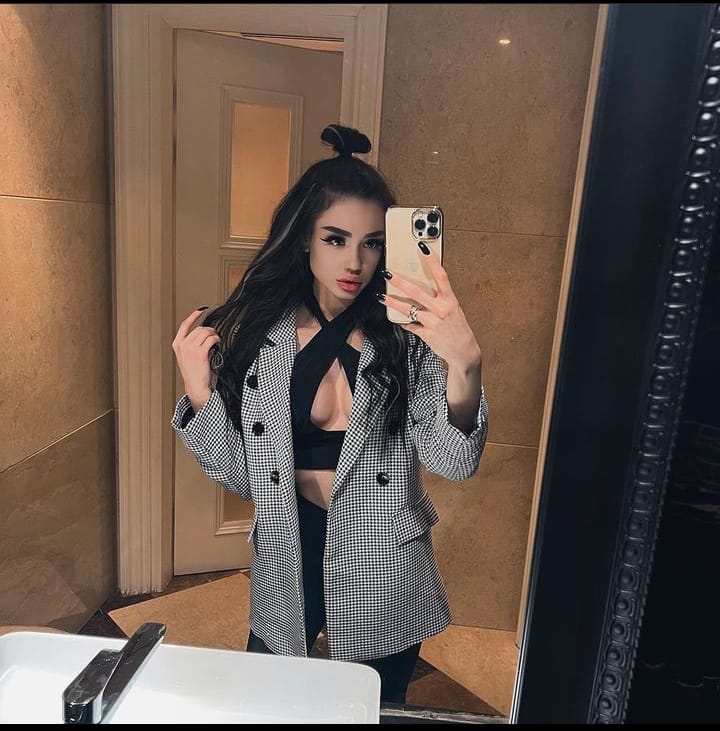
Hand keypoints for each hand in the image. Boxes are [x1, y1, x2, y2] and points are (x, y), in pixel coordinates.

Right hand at [172, 308, 219, 409]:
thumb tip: (204, 331)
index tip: (201, 310)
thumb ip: (190, 343)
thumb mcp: (186, 355)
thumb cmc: (193, 372)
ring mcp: (190, 348)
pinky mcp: (200, 352)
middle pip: (199, 328)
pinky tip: (217, 344)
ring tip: (216, 342)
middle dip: (209, 330)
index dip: (194, 316)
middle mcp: (182, 345)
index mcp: (177, 344)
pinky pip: (211, 339)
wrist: (195, 385)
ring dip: (214, 335)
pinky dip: (217, 340)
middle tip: (215, 336)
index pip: (185, 325)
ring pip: (206, 332)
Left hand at [380, 245, 481, 368]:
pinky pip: (410, 326)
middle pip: (418, 292)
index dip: (432, 261)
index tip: (422, 248)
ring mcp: (433, 323)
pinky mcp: (427, 335)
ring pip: (409, 309)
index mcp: (450, 300)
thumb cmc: (458, 328)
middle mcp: (442, 310)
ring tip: (382, 296)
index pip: (441, 276)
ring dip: (393, 302)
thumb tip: (422, 287)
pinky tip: (394, 318)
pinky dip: (402, 322)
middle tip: (388, 273)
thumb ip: (439, 298)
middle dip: (400, 282)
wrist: (464, 351)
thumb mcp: (453, 309)